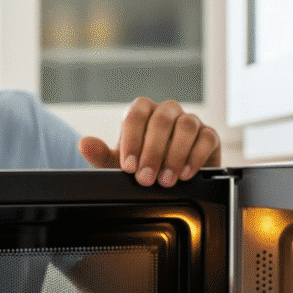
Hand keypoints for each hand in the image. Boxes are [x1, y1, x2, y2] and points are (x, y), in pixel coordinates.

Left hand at [78, 97, 220, 186]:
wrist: (170, 180)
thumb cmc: (142, 166)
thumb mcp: (118, 164)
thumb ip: (100, 154)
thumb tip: (84, 144)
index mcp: (143, 113)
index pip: (136, 114)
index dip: (132, 139)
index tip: (128, 166)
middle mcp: (166, 112)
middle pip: (161, 120)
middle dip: (152, 152)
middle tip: (145, 178)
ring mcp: (189, 121)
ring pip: (186, 126)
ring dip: (174, 155)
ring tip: (165, 180)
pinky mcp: (209, 135)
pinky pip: (206, 138)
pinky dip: (195, 157)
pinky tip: (184, 174)